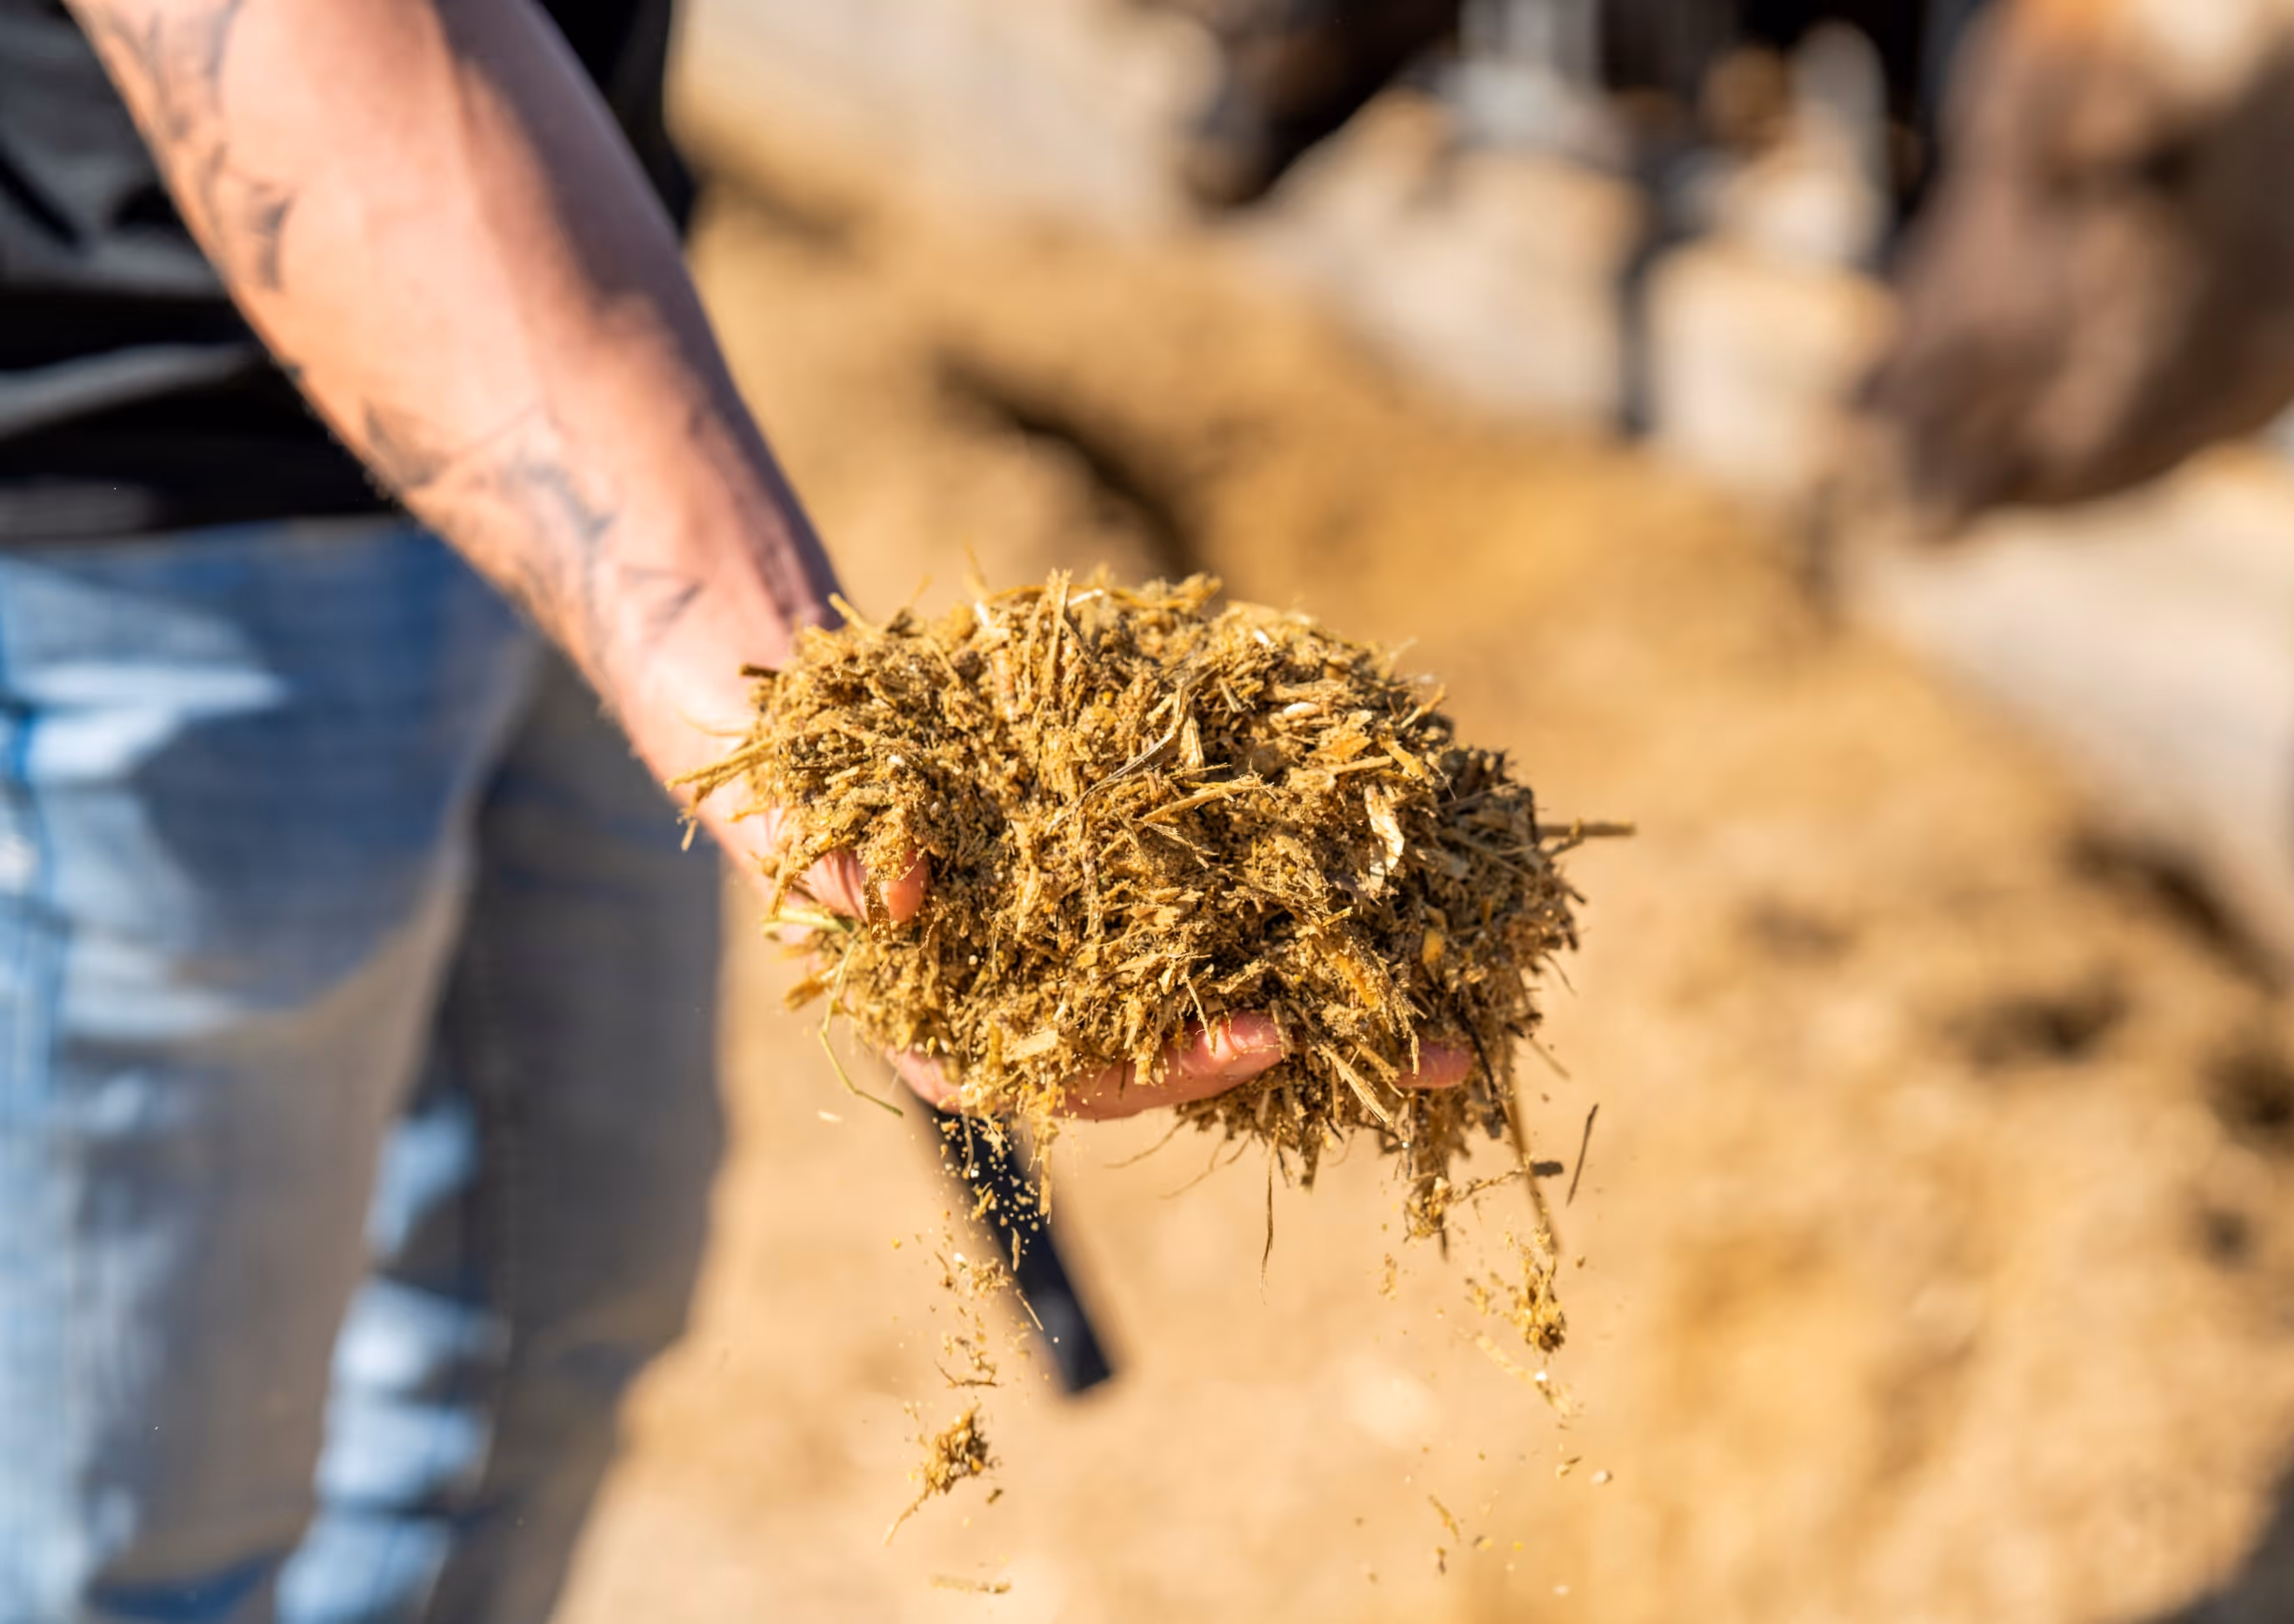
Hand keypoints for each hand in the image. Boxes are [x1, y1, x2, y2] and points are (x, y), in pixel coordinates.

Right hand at [798, 850, 1474, 1120]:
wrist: (809, 737)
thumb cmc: (799, 794)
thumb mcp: (813, 829)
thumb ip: (851, 876)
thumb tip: (899, 900)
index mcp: (971, 1033)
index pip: (1097, 1077)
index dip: (1185, 1066)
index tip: (1270, 1036)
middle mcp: (1049, 1012)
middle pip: (1196, 1054)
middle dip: (1323, 1054)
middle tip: (1441, 1055)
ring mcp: (1094, 957)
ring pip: (1230, 992)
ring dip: (1345, 995)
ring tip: (1462, 993)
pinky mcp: (1127, 894)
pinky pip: (1226, 916)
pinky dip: (1306, 911)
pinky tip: (1398, 889)